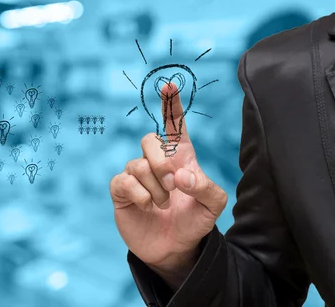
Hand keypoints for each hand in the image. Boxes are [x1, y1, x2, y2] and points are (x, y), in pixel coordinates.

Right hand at [110, 82, 227, 276]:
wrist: (174, 249)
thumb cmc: (194, 221)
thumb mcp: (212, 207)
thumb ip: (206, 188)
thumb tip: (181, 175)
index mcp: (180, 157)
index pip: (174, 125)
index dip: (171, 106)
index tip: (168, 86)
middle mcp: (156, 161)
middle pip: (150, 140)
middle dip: (163, 162)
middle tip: (174, 185)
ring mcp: (137, 174)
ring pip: (138, 164)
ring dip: (156, 189)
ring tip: (163, 205)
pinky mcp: (122, 190)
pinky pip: (124, 181)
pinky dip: (140, 195)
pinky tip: (148, 206)